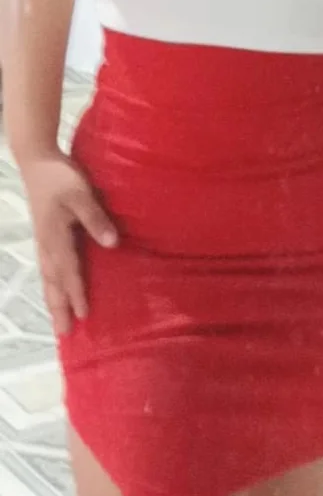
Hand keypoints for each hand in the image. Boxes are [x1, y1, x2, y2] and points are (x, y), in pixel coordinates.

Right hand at [20, 152, 117, 336]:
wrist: (37, 160)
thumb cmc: (61, 176)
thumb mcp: (80, 193)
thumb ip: (95, 218)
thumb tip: (112, 244)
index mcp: (54, 236)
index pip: (69, 271)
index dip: (77, 293)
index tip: (85, 315)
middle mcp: (46, 243)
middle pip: (53, 282)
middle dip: (59, 308)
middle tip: (64, 334)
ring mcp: (43, 240)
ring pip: (47, 277)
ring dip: (53, 300)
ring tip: (58, 321)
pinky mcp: (44, 235)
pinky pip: (47, 267)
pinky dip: (51, 284)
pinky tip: (55, 290)